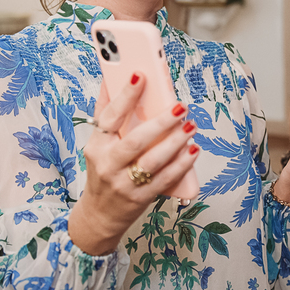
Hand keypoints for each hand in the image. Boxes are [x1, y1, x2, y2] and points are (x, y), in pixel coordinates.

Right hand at [69, 73, 198, 254]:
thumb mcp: (98, 144)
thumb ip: (106, 113)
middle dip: (161, 122)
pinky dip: (182, 164)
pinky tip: (194, 150)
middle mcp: (108, 164)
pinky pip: (166, 179)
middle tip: (180, 106)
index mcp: (96, 146)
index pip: (110, 116)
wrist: (99, 215)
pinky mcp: (141, 198)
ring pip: (153, 161)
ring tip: (191, 125)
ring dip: (175, 142)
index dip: (125, 95)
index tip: (140, 75)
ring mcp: (125, 183)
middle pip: (135, 140)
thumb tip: (109, 77)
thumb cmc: (103, 171)